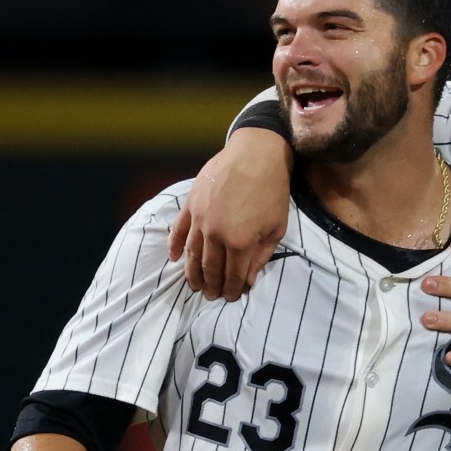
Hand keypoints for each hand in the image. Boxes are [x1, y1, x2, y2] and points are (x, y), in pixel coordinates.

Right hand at [167, 128, 291, 300]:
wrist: (256, 154)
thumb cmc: (272, 191)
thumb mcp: (277, 228)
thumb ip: (261, 256)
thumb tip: (248, 280)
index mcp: (240, 241)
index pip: (233, 275)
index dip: (231, 289)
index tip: (230, 297)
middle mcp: (216, 233)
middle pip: (210, 268)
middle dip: (211, 286)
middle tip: (211, 296)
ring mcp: (200, 218)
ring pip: (191, 254)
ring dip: (192, 273)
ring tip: (195, 285)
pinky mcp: (191, 204)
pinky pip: (178, 230)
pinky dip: (174, 246)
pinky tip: (174, 259)